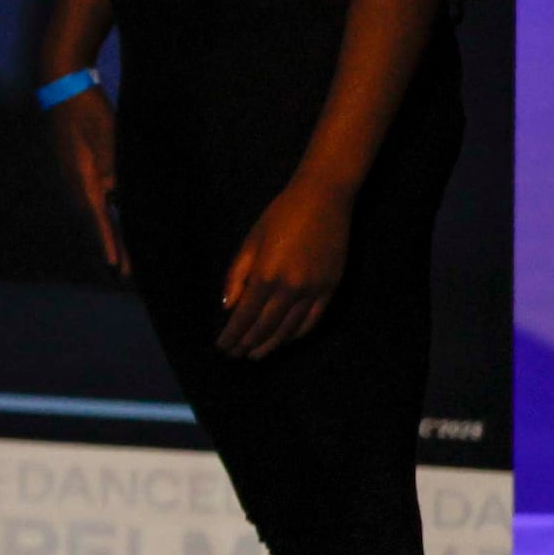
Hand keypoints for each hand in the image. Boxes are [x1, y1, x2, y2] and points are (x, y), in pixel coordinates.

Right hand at [44, 89, 124, 276]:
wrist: (62, 90)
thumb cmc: (90, 114)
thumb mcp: (112, 142)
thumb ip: (118, 171)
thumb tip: (123, 197)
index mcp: (84, 180)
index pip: (100, 221)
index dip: (110, 245)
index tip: (116, 268)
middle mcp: (75, 185)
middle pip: (97, 222)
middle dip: (112, 246)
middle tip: (123, 273)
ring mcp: (72, 178)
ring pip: (94, 211)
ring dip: (108, 232)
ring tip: (120, 254)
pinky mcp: (75, 170)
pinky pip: (91, 198)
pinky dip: (103, 214)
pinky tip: (113, 217)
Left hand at [219, 178, 349, 359]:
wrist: (323, 199)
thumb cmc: (280, 216)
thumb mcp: (250, 242)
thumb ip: (236, 277)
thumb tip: (228, 308)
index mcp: (266, 275)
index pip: (245, 317)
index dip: (232, 335)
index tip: (222, 346)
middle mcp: (291, 288)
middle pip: (266, 327)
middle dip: (247, 343)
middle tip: (235, 355)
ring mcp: (315, 289)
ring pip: (289, 328)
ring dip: (270, 344)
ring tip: (255, 354)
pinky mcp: (331, 287)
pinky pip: (313, 320)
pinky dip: (296, 334)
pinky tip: (284, 339)